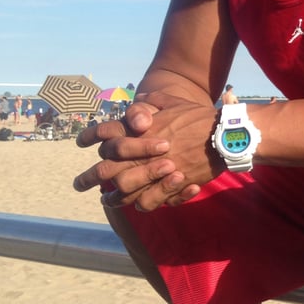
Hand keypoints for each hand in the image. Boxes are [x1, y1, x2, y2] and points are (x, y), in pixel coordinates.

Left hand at [73, 92, 220, 210]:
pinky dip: (142, 204)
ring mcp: (157, 172)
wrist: (225, 135)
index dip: (90, 137)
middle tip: (78, 184)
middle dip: (89, 178)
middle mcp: (144, 153)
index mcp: (141, 131)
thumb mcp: (175, 103)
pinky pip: (150, 202)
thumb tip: (141, 98)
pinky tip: (137, 205)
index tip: (80, 142)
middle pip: (108, 171)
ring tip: (107, 200)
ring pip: (125, 191)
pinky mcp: (172, 186)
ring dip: (114, 198)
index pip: (107, 134)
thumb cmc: (200, 118)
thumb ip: (154, 101)